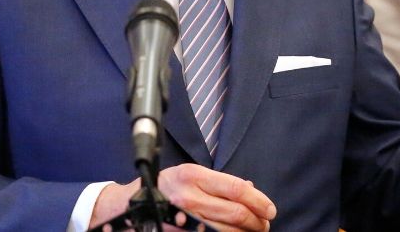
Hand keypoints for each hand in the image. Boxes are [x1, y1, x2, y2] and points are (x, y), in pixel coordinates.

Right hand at [91, 164, 275, 230]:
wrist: (130, 206)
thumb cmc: (163, 188)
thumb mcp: (188, 174)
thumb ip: (218, 181)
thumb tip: (250, 189)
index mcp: (193, 176)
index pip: (237, 189)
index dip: (259, 201)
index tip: (269, 209)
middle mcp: (190, 197)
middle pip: (236, 213)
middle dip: (257, 221)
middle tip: (264, 223)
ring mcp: (185, 220)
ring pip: (228, 231)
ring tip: (254, 231)